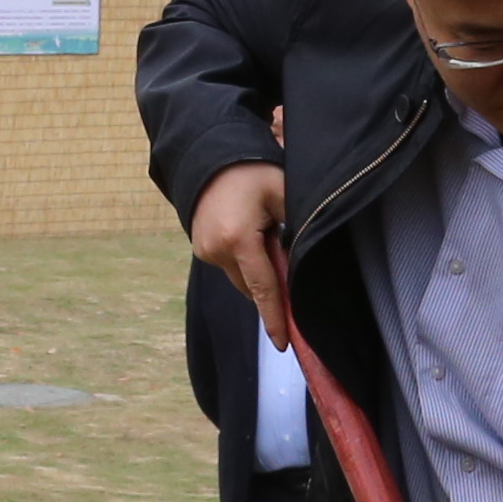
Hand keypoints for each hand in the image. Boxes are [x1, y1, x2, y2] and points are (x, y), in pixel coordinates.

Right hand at [191, 159, 290, 326]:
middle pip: (252, 287)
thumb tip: (302, 262)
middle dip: (271, 287)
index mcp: (238, 239)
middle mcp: (217, 251)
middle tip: (288, 268)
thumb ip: (294, 229)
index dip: (275, 317)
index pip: (264, 288)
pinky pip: (229, 266)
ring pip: (240, 278)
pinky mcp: (200, 248)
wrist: (209, 157)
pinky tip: (252, 237)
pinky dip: (244, 262)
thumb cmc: (251, 171)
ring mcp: (205, 251)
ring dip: (257, 272)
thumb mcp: (282, 192)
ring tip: (266, 238)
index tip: (283, 344)